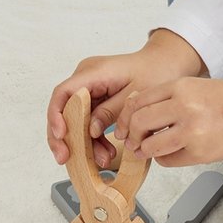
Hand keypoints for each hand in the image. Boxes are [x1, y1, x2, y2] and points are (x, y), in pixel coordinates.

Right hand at [46, 30, 206, 166]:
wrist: (166, 63)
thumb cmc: (155, 72)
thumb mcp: (135, 95)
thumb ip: (111, 111)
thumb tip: (90, 130)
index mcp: (93, 72)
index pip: (63, 93)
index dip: (56, 116)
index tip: (61, 136)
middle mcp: (86, 78)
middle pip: (64, 109)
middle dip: (63, 136)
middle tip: (65, 157)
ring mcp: (89, 88)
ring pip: (75, 119)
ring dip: (83, 142)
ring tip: (103, 159)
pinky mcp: (95, 98)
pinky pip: (86, 120)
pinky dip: (93, 138)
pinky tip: (105, 152)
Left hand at [118, 77, 222, 166]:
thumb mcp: (196, 86)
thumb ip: (168, 95)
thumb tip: (137, 109)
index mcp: (181, 87)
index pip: (139, 100)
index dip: (127, 115)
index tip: (127, 124)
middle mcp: (183, 107)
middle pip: (139, 122)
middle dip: (132, 134)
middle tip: (133, 140)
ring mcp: (190, 131)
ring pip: (149, 145)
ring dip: (144, 150)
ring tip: (146, 150)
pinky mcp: (198, 153)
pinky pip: (167, 160)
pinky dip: (163, 159)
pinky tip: (169, 153)